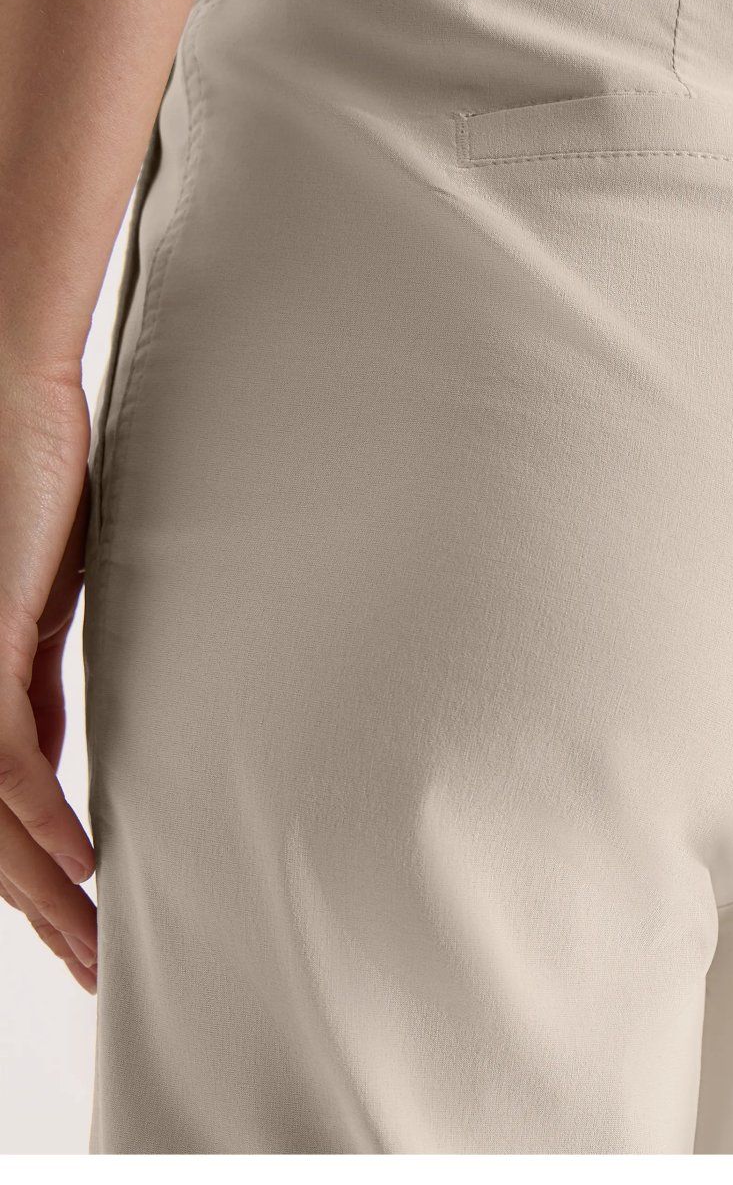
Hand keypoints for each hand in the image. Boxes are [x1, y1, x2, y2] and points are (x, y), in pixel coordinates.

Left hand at [0, 359, 97, 992]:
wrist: (8, 402)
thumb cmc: (26, 491)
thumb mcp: (39, 612)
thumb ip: (32, 686)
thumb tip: (51, 755)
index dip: (26, 878)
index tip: (76, 918)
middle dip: (36, 909)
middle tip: (92, 959)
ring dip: (42, 890)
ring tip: (93, 937)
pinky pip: (2, 763)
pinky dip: (44, 820)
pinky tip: (80, 860)